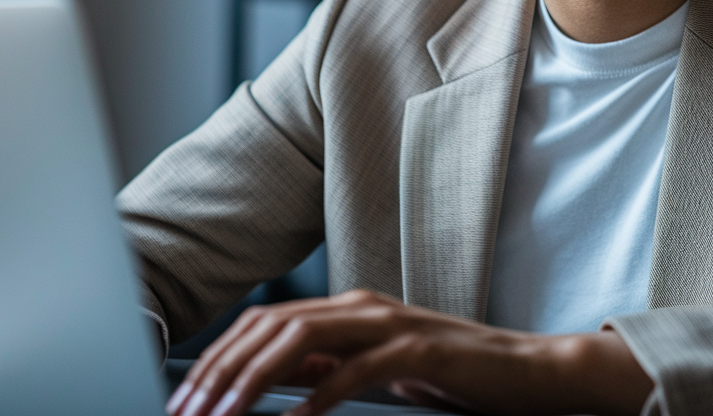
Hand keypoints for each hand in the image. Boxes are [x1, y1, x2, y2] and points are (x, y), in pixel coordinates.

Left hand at [165, 290, 651, 415]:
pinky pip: (358, 367)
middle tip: (189, 411)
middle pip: (270, 325)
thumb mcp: (377, 370)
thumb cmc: (451, 373)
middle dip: (220, 370)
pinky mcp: (419, 349)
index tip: (186, 398)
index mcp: (347, 309)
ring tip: (225, 415)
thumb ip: (329, 368)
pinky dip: (321, 393)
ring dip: (254, 379)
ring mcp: (390, 323)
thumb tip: (275, 382)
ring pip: (302, 338)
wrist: (526, 371)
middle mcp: (361, 306)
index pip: (263, 323)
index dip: (217, 357)